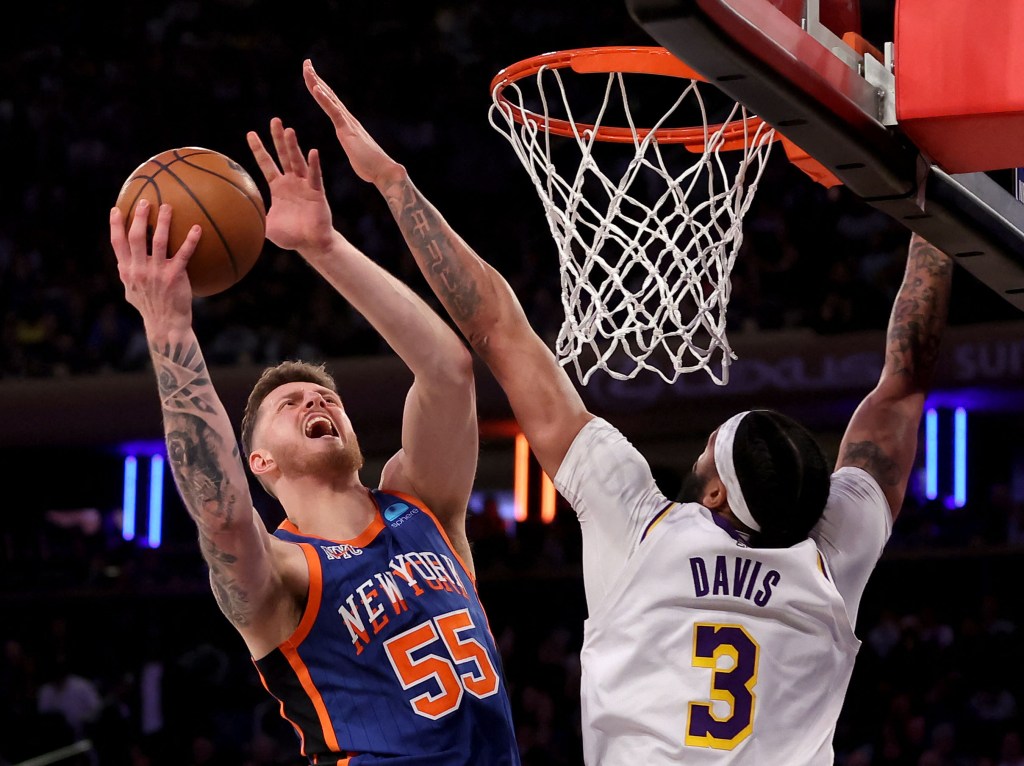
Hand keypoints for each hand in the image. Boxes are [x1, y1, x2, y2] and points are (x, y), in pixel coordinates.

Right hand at [110, 200, 198, 330]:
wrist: (165, 324)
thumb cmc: (150, 306)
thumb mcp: (132, 291)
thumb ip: (127, 275)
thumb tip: (122, 262)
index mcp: (127, 270)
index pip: (117, 243)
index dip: (115, 225)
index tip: (116, 209)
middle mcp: (139, 269)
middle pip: (136, 237)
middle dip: (139, 216)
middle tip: (146, 201)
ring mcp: (157, 273)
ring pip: (159, 241)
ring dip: (164, 222)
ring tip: (169, 207)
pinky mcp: (175, 277)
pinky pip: (184, 254)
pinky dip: (191, 240)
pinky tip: (198, 228)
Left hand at [247, 118, 334, 253]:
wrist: (311, 244)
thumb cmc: (290, 236)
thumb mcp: (265, 226)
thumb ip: (251, 217)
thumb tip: (228, 221)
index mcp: (279, 187)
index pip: (267, 164)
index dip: (259, 149)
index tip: (250, 134)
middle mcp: (292, 182)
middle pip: (283, 155)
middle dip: (278, 138)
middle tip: (274, 120)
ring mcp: (305, 185)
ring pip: (297, 161)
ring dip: (293, 146)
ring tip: (289, 131)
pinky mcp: (317, 192)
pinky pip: (315, 177)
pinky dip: (314, 165)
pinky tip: (313, 152)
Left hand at [303, 59, 405, 188]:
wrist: (384, 172)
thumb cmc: (373, 168)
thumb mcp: (359, 156)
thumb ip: (356, 149)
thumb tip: (359, 151)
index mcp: (348, 125)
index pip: (331, 103)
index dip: (321, 89)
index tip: (312, 76)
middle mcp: (348, 120)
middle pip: (329, 95)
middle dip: (316, 79)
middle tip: (306, 63)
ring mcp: (348, 123)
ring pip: (329, 98)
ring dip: (317, 83)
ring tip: (307, 69)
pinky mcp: (347, 130)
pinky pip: (333, 111)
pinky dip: (324, 99)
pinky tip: (316, 88)